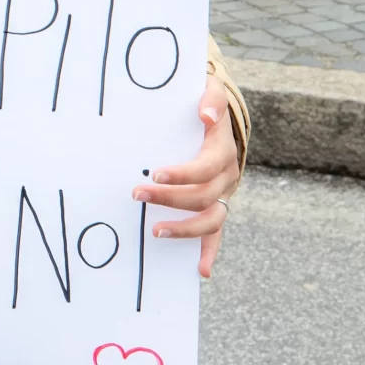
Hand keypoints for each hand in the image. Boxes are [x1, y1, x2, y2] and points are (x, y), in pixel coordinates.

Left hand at [132, 74, 241, 278]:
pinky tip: (200, 271)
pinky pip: (215, 235)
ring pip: (210, 220)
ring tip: (155, 231)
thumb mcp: (212, 93)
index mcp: (222, 152)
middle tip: (137, 194)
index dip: (183, 174)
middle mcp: (226, 178)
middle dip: (169, 199)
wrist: (216, 119)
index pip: (205, 169)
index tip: (156, 173)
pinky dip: (209, 253)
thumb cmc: (206, 107)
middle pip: (202, 197)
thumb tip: (205, 114)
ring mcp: (222, 196)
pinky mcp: (216, 208)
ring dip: (184, 229)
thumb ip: (212, 99)